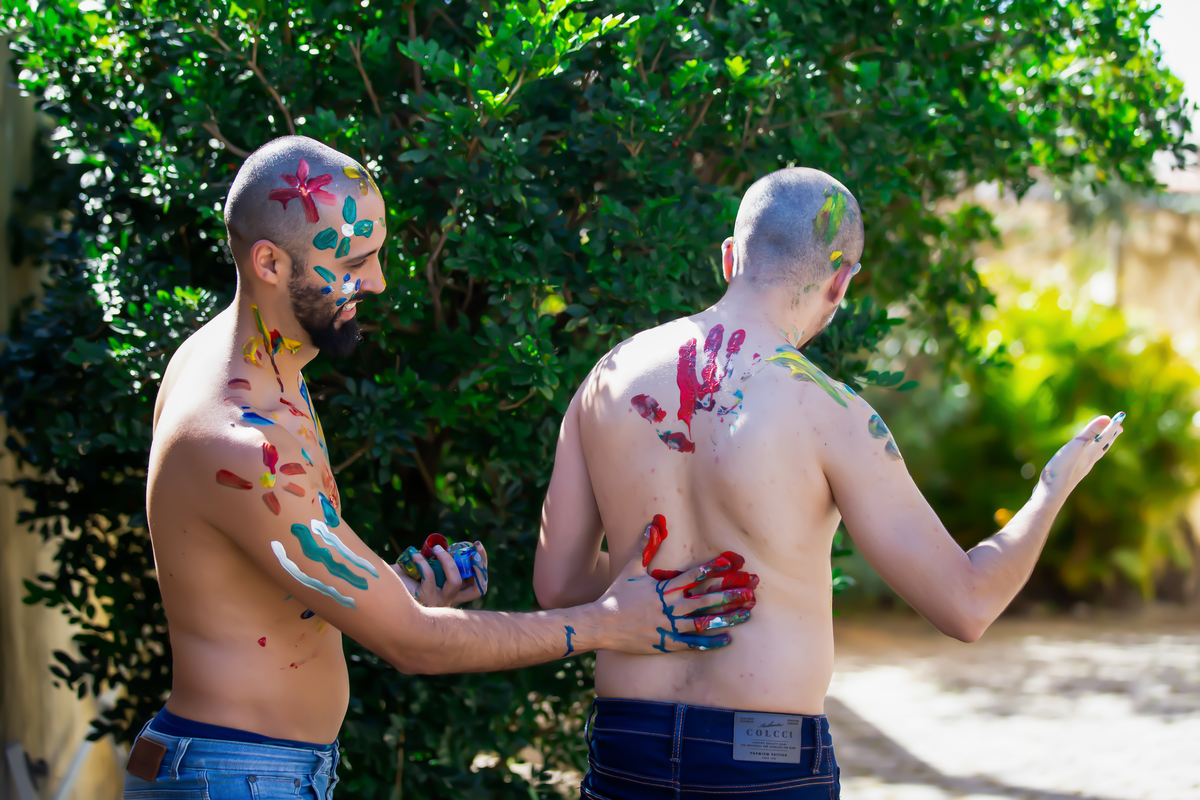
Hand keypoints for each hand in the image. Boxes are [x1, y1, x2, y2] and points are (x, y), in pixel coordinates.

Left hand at [391, 541, 487, 607]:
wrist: (387, 592)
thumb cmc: (406, 580)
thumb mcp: (426, 568)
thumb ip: (436, 560)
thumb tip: (440, 545)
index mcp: (455, 592)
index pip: (477, 583)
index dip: (481, 566)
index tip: (477, 547)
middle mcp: (451, 598)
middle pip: (477, 588)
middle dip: (479, 567)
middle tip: (474, 550)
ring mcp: (440, 600)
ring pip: (456, 581)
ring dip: (449, 561)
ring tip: (438, 549)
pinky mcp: (426, 598)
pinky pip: (430, 578)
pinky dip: (423, 563)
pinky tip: (414, 555)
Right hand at [593, 517, 756, 653]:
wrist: (601, 624)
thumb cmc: (617, 595)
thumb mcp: (631, 569)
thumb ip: (646, 547)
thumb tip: (653, 524)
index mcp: (663, 587)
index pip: (693, 575)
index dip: (714, 568)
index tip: (733, 562)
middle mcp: (669, 606)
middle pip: (705, 599)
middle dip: (730, 594)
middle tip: (752, 591)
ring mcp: (668, 625)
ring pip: (703, 622)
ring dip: (727, 617)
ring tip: (747, 614)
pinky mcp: (666, 642)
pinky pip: (693, 644)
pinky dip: (711, 642)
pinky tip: (728, 639)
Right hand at [1037, 413, 1124, 498]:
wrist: (1050, 495)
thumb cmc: (1061, 471)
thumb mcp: (1075, 448)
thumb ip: (1090, 434)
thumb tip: (1107, 418)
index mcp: (1090, 454)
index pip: (1105, 436)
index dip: (1112, 426)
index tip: (1121, 415)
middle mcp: (1088, 461)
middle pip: (1104, 446)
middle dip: (1111, 435)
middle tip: (1119, 427)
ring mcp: (1081, 468)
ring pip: (1096, 454)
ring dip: (1102, 445)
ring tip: (1106, 440)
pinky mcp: (1072, 473)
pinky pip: (1086, 460)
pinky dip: (1091, 453)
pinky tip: (1084, 457)